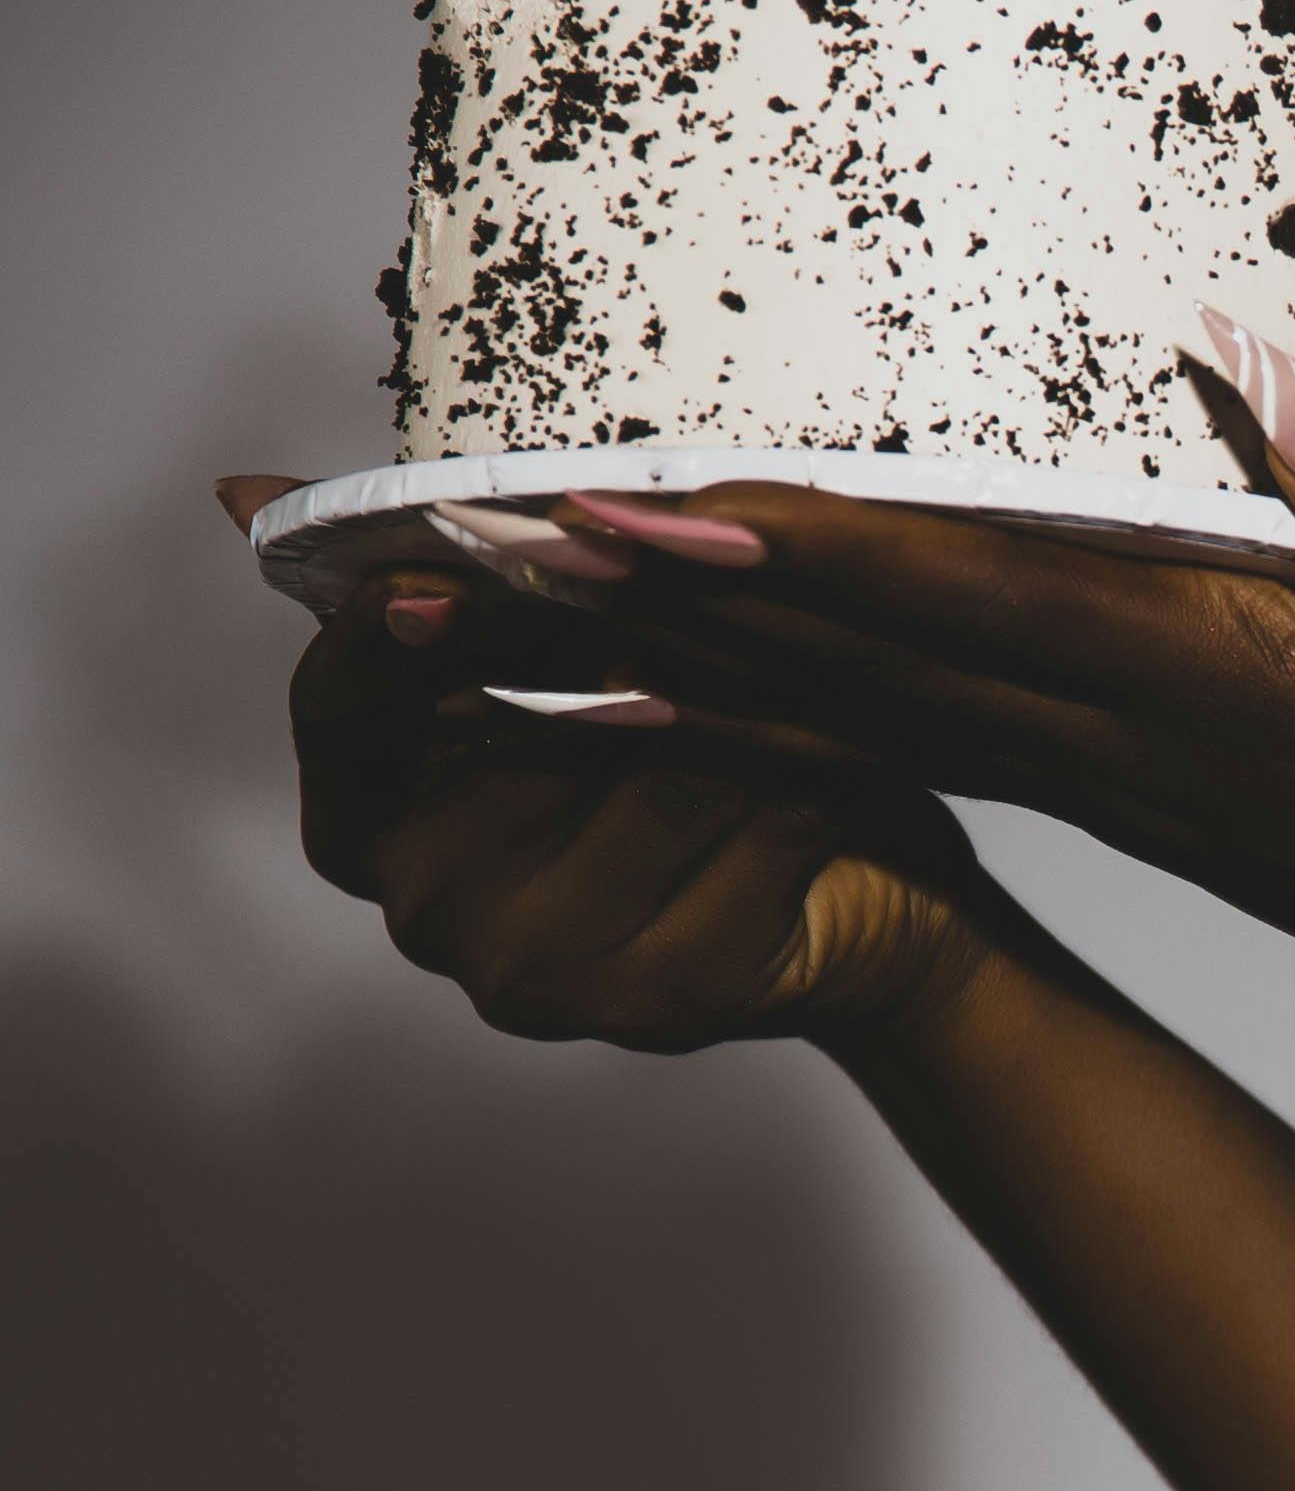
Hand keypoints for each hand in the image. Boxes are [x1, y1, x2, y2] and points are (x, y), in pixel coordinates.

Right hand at [247, 506, 989, 1058]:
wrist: (862, 910)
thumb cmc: (703, 764)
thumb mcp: (575, 655)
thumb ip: (445, 582)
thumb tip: (237, 489)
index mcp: (375, 824)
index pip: (342, 710)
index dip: (385, 638)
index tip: (438, 583)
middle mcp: (429, 913)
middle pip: (513, 727)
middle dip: (624, 639)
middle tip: (710, 598)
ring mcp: (533, 975)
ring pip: (649, 772)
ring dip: (744, 714)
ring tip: (796, 700)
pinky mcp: (654, 1001)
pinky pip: (743, 835)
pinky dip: (804, 790)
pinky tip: (828, 787)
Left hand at [422, 338, 1294, 1134]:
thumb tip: (1268, 387)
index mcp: (1217, 682)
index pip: (972, 600)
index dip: (796, 552)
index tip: (638, 505)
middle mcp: (1116, 736)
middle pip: (849, 656)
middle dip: (654, 592)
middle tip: (463, 533)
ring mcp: (1091, 768)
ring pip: (839, 703)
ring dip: (661, 646)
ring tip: (488, 586)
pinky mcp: (1090, 777)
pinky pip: (879, 735)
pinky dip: (744, 699)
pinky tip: (636, 673)